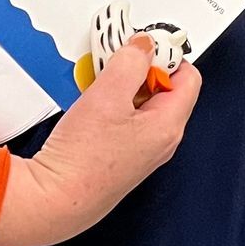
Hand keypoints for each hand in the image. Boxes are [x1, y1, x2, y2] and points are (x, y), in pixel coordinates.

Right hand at [0, 38, 201, 245]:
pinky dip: (111, 105)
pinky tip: (90, 102)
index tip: (143, 44)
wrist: (55, 201)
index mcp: (169, 126)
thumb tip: (144, 46)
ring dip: (121, 86)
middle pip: (164, 90)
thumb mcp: (108, 96)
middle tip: (115, 58)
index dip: (168, 56)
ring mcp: (141, 152)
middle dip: (140, 69)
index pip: (189, 78)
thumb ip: (130, 63)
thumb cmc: (84, 159)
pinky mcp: (120, 158)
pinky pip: (125, 121)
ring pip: (141, 105)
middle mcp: (161, 141)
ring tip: (98, 79)